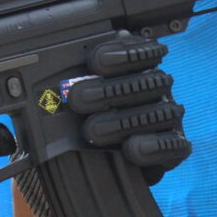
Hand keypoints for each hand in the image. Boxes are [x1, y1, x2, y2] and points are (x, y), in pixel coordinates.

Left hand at [19, 32, 189, 216]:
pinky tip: (133, 149)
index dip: (119, 54)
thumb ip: (66, 83)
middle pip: (144, 83)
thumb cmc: (80, 119)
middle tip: (77, 99)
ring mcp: (167, 116)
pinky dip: (154, 147)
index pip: (137, 52)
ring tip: (92, 132)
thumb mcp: (69, 98)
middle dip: (109, 91)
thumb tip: (42, 70)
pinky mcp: (174, 146)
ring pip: (157, 113)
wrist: (93, 164)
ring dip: (123, 122)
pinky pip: (174, 146)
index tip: (94, 60)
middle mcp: (156, 87)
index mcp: (137, 66)